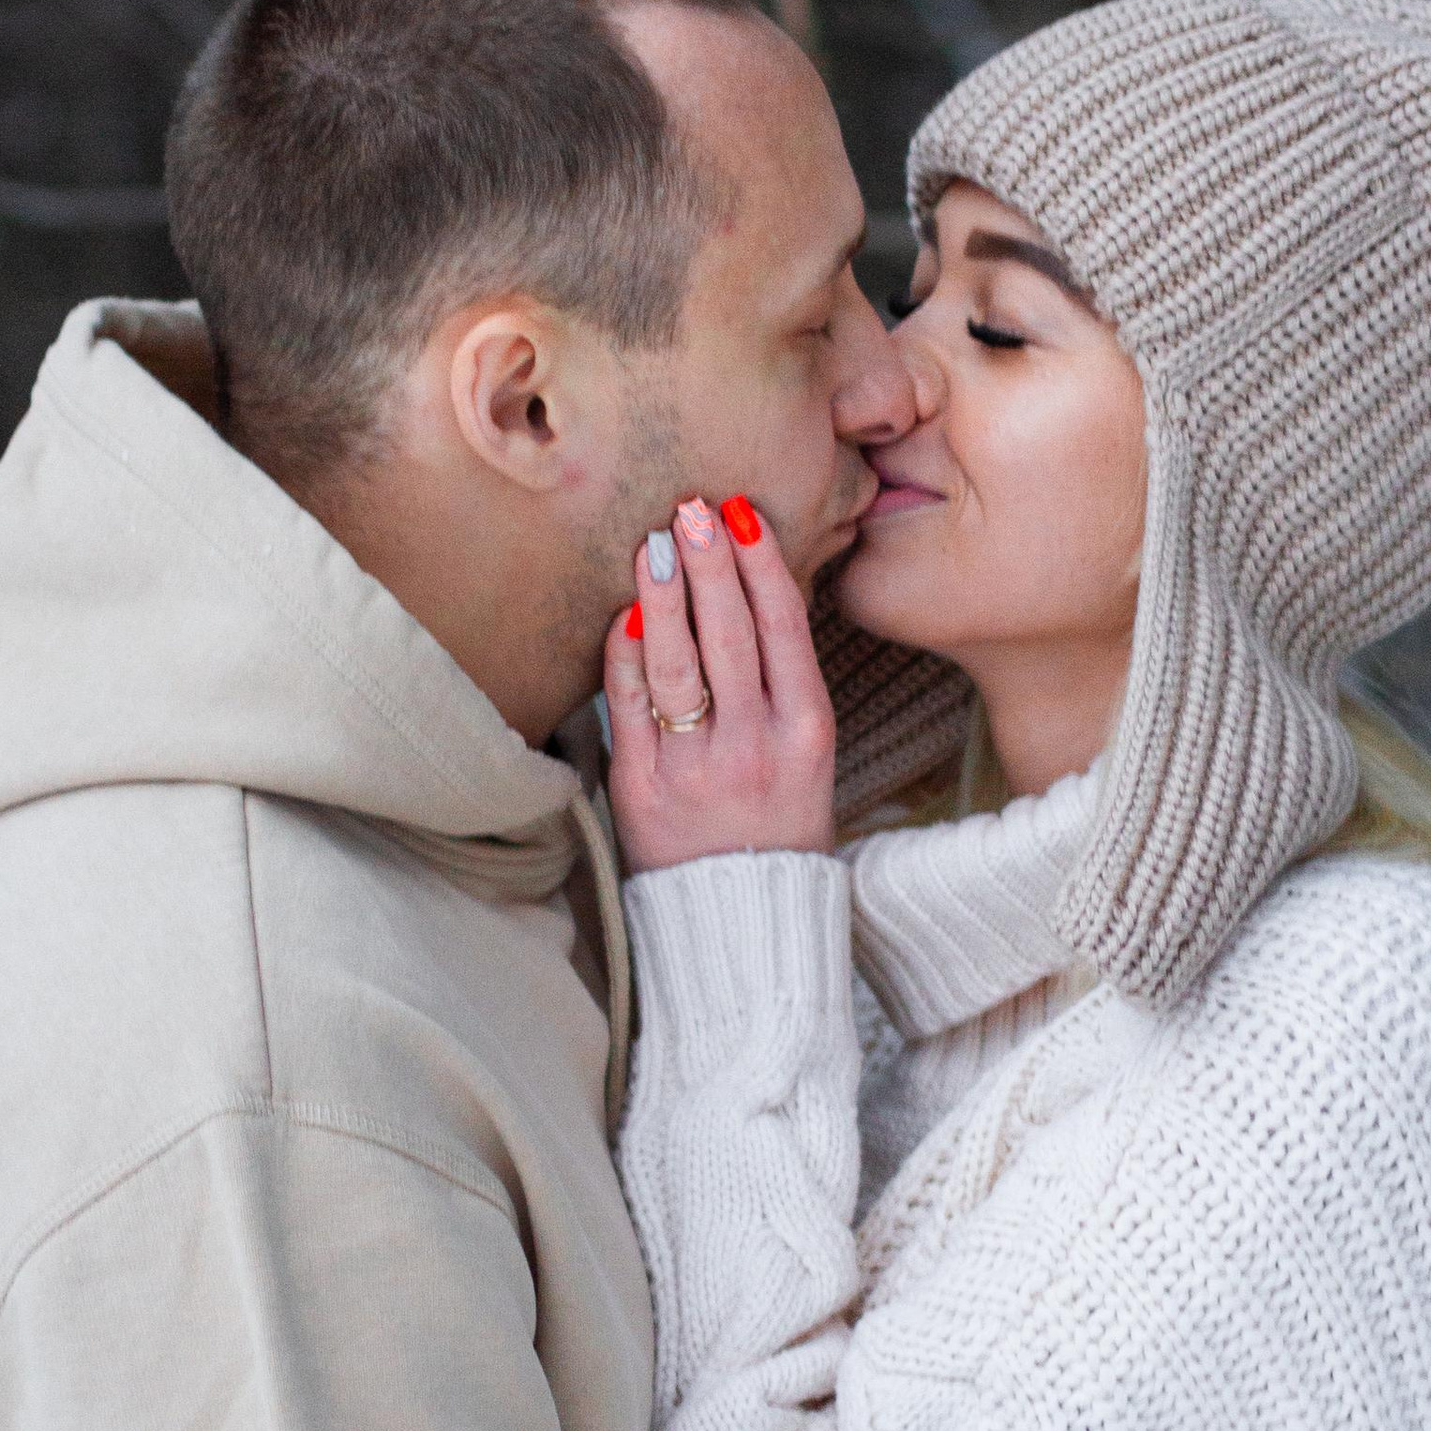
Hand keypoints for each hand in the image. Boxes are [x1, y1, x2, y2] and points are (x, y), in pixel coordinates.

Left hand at [605, 494, 837, 873]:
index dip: (761, 566)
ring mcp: (697, 767)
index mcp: (807, 732)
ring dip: (663, 596)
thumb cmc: (776, 825)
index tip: (741, 516)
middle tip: (692, 509)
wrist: (744, 921)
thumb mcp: (805, 755)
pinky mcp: (643, 789)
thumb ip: (781, 685)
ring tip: (653, 546)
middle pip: (731, 634)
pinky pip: (630, 706)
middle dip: (710, 564)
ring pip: (678, 663)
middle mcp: (756, 745)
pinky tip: (623, 614)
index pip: (784, 630)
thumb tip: (743, 592)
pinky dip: (625, 654)